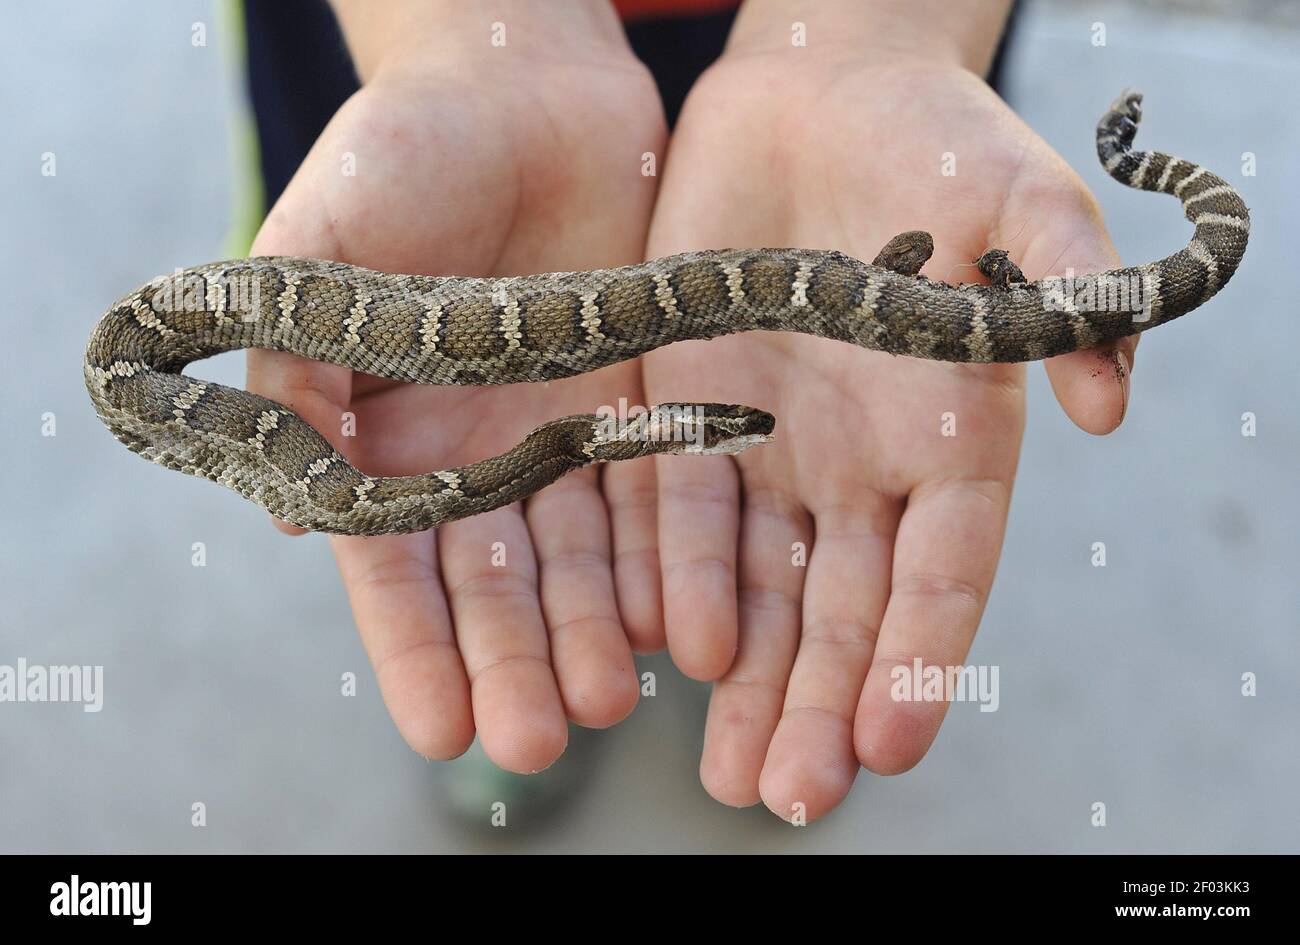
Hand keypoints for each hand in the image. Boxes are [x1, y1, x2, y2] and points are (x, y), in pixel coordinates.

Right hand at [246, 9, 666, 771]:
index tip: (438, 727)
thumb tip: (285, 511)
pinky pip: (645, 490)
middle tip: (534, 742)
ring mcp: (551, 427)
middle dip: (509, 659)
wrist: (519, 85)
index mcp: (377, 428)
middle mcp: (467, 447)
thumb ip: (294, 367)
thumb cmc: (398, 148)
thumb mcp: (319, 247)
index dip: (412, 644)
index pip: (389, 560)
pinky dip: (655, 554)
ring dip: (588, 628)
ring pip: (573, 551)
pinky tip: (671, 620)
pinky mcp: (628, 397)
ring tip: (609, 701)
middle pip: (489, 576)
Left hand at [626, 44, 1132, 818]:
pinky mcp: (686, 401)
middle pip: (840, 607)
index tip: (887, 752)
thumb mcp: (1023, 200)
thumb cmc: (937, 140)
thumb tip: (1114, 403)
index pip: (942, 573)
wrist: (820, 88)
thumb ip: (1068, 291)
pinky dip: (666, 574)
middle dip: (815, 702)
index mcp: (951, 435)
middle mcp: (858, 461)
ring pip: (754, 582)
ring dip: (741, 673)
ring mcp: (769, 440)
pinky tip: (659, 648)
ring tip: (723, 765)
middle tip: (783, 794)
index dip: (917, 662)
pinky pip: (673, 504)